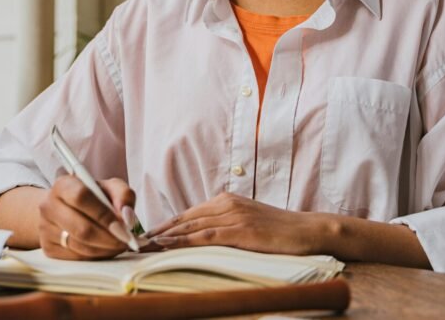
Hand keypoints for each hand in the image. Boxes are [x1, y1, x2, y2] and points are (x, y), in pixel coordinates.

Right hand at [38, 175, 135, 259]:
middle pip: (81, 228)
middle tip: (127, 241)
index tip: (124, 227)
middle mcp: (49, 206)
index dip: (104, 215)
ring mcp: (45, 229)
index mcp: (63, 184)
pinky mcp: (48, 248)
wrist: (66, 209)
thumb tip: (127, 218)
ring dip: (106, 249)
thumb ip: (124, 195)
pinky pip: (76, 258)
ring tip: (120, 245)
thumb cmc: (93, 197)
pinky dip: (96, 256)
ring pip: (80, 246)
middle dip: (109, 238)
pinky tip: (106, 249)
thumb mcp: (110, 188)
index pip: (81, 197)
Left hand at [145, 192, 325, 254]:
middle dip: (159, 230)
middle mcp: (226, 203)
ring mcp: (234, 216)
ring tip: (144, 245)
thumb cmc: (280, 231)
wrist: (308, 231)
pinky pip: (206, 236)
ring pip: (190, 226)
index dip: (166, 225)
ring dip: (165, 236)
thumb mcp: (248, 222)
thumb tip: (202, 237)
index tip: (146, 235)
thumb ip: (226, 224)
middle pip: (184, 217)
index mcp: (226, 200)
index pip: (189, 213)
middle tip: (136, 241)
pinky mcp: (241, 231)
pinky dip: (183, 241)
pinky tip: (168, 245)